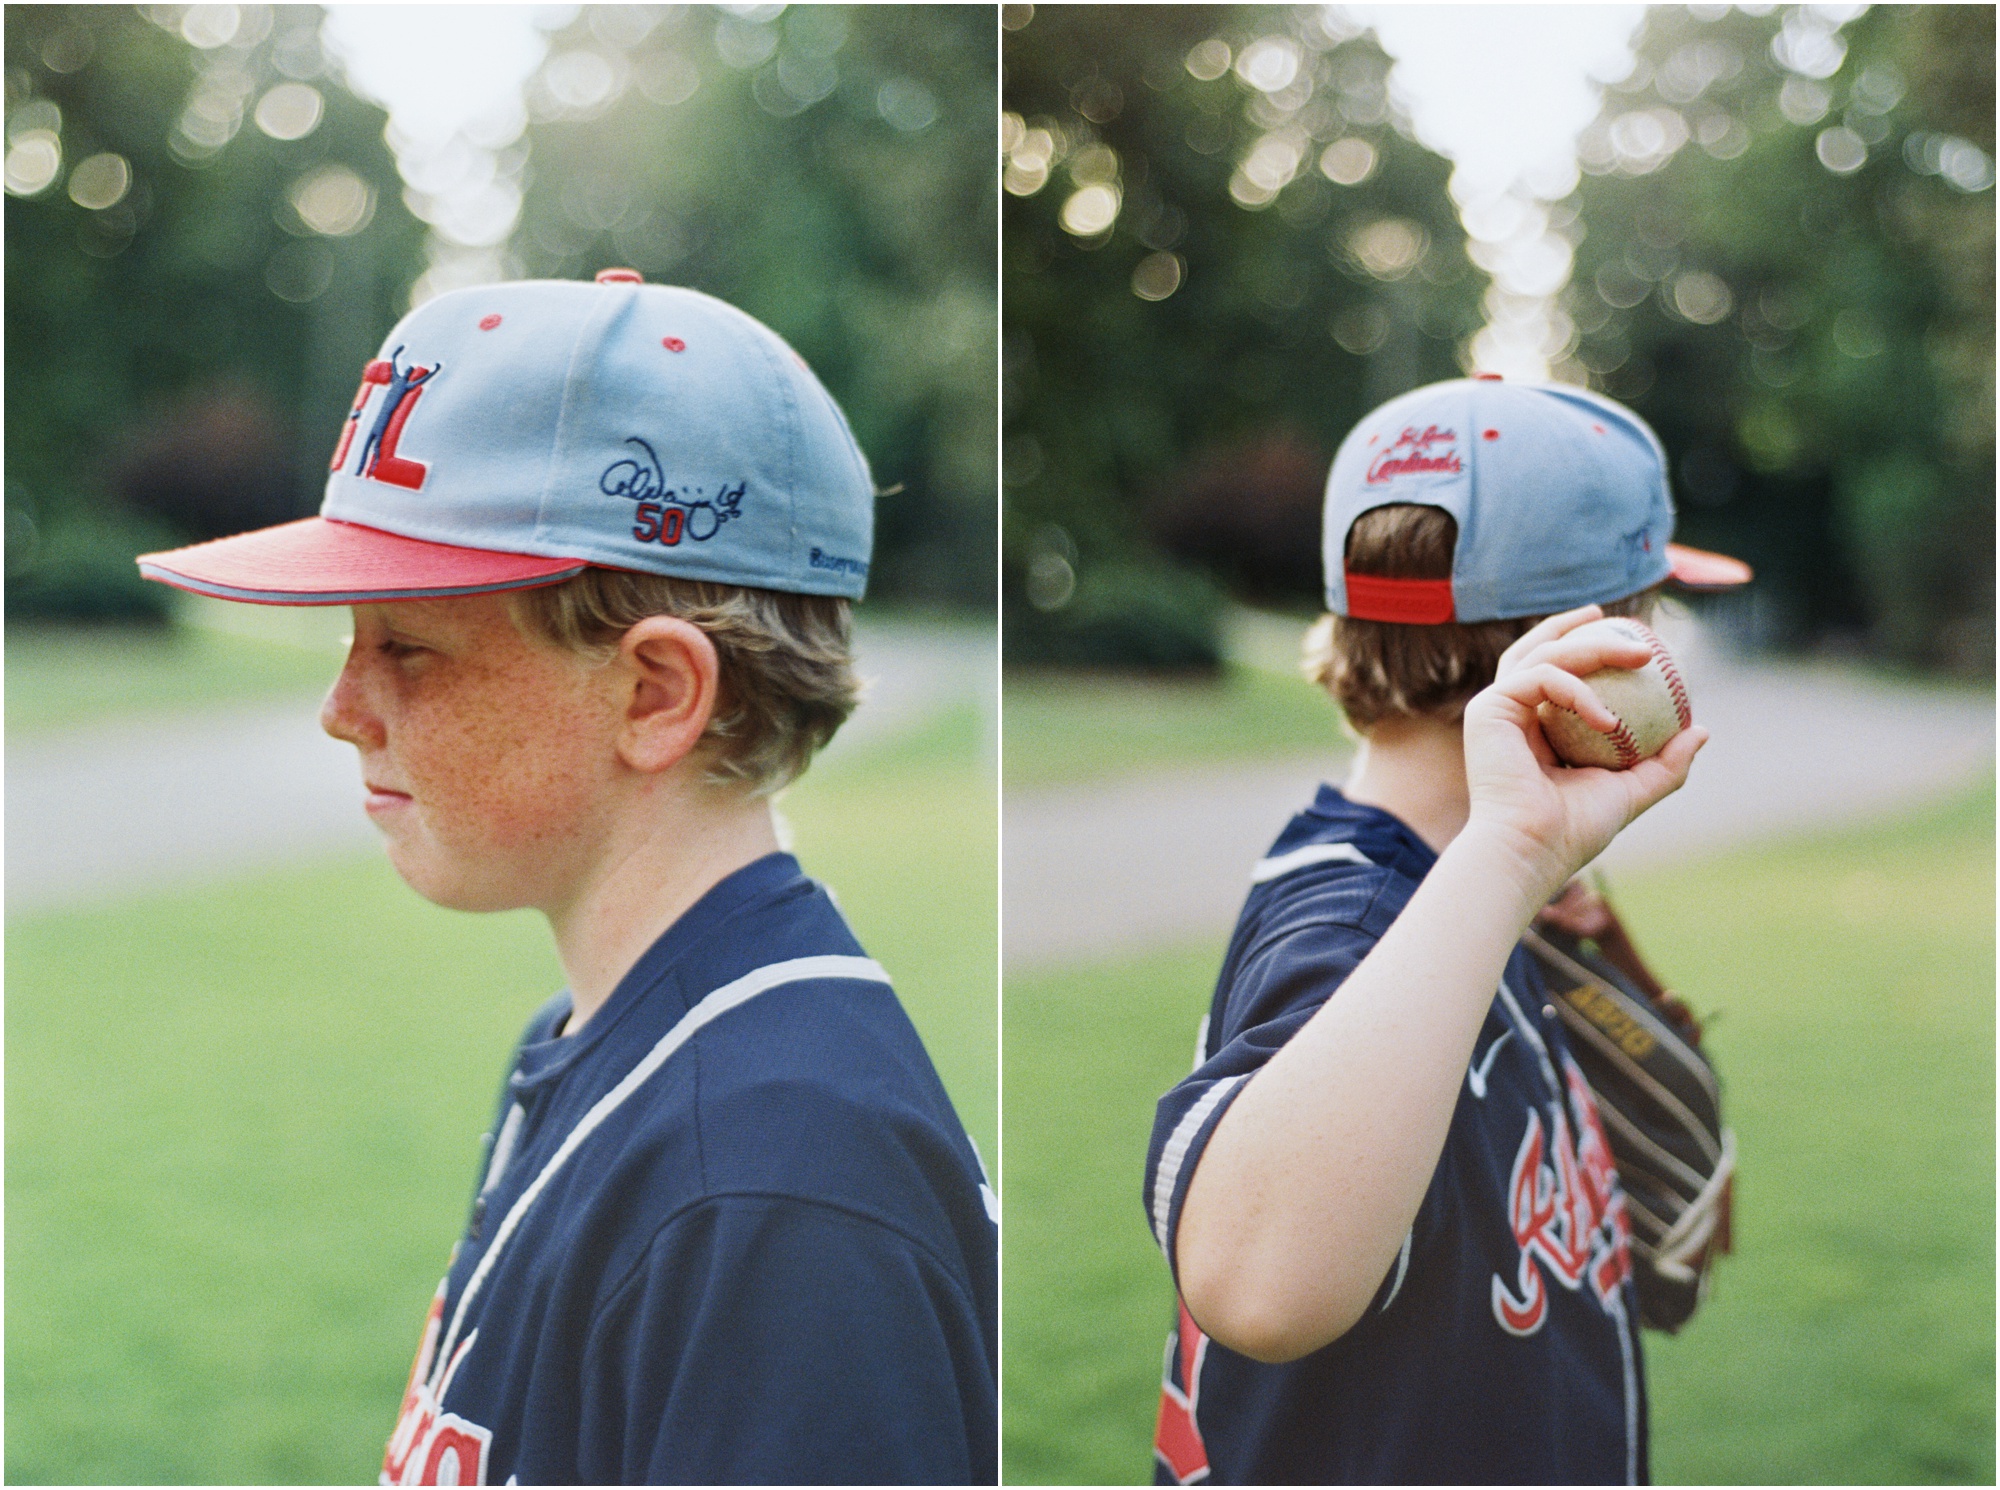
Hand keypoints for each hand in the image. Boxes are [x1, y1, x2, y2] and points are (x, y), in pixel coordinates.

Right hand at [1460, 606, 1707, 904]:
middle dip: (1575, 628)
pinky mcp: (1488, 709)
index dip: (1581, 647)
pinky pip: (1540, 679)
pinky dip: (1577, 692)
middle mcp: (1509, 714)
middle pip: (1538, 651)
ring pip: (1542, 655)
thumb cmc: (1573, 831)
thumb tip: (1701, 731)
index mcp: (1532, 729)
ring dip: (1592, 648)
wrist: (1533, 849)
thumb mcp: (1630, 791)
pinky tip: (1608, 720)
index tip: (1619, 634)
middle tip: (1617, 620)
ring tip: (1641, 655)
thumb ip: (1664, 764)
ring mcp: (1495, 709)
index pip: (1553, 674)